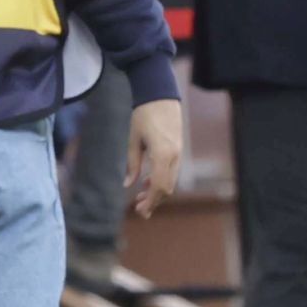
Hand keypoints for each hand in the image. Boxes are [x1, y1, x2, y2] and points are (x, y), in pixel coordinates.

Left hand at [126, 99, 184, 217]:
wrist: (160, 95)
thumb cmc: (143, 115)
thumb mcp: (133, 140)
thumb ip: (132, 164)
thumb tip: (127, 185)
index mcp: (163, 153)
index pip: (159, 185)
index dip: (150, 201)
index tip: (139, 210)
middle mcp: (174, 155)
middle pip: (167, 187)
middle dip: (154, 201)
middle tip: (139, 210)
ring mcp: (179, 153)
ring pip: (170, 181)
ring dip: (157, 191)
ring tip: (141, 197)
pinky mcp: (178, 149)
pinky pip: (171, 171)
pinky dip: (161, 180)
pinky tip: (147, 182)